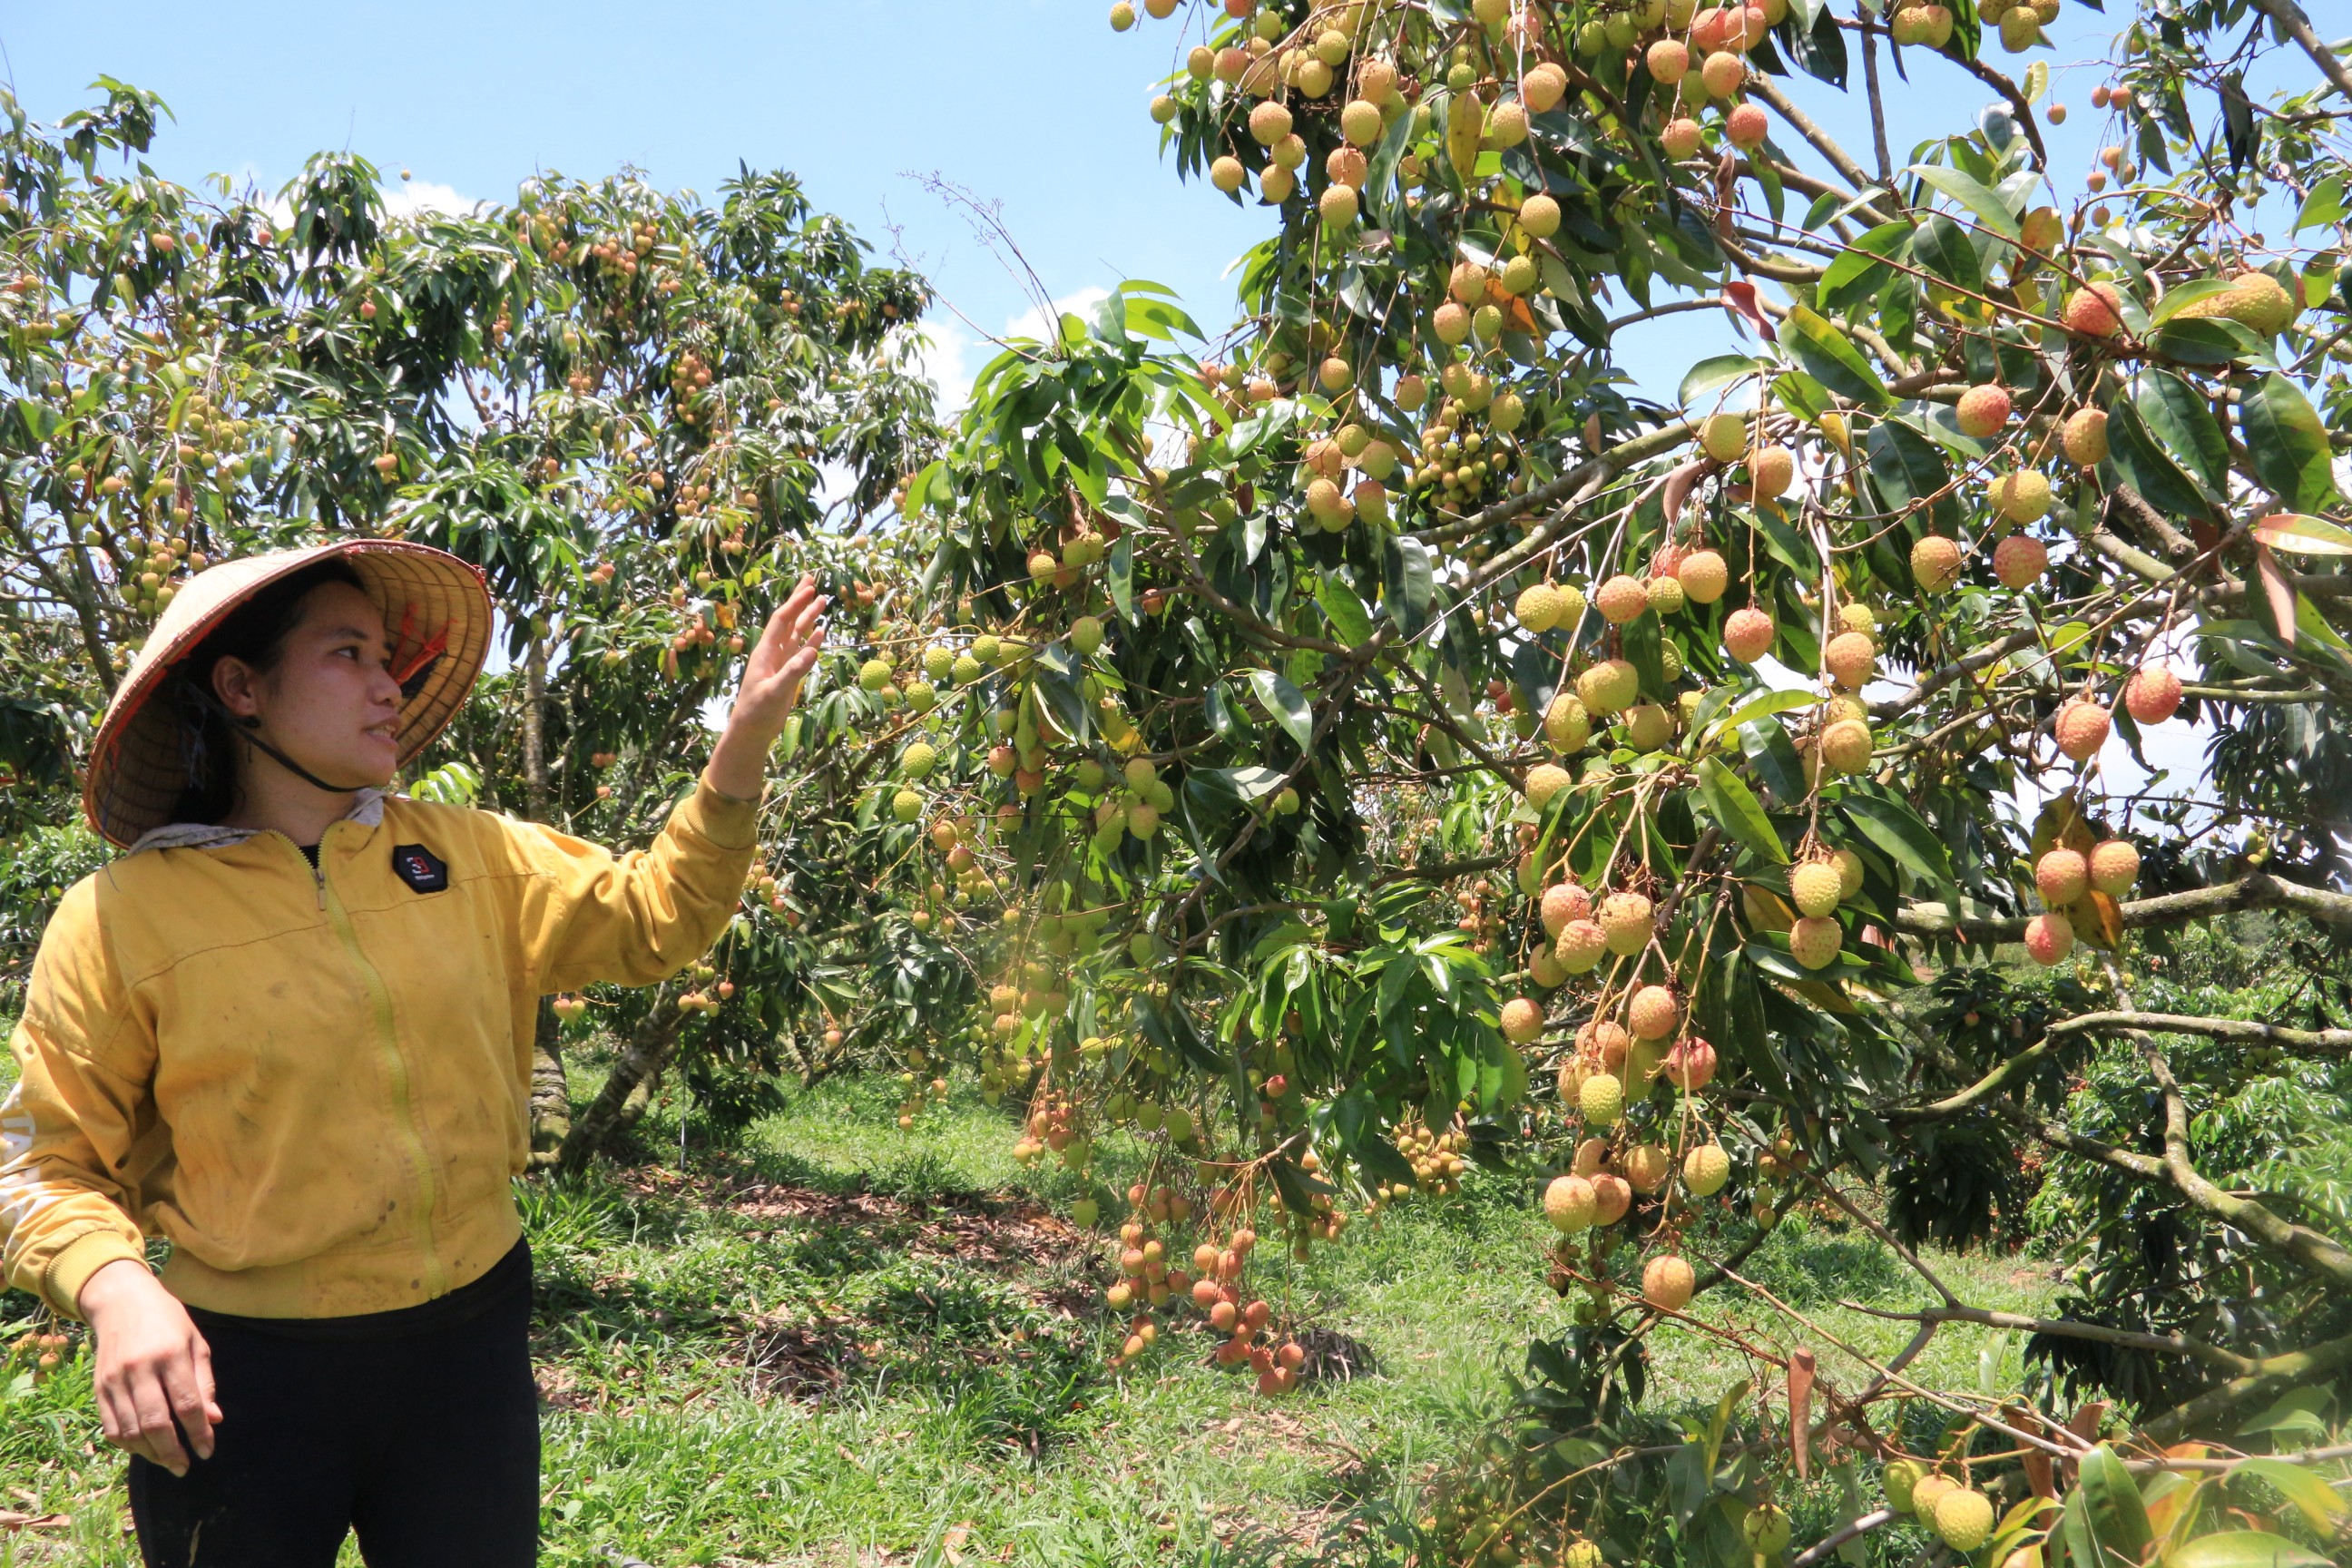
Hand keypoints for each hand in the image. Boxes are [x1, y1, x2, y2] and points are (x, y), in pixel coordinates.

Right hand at [79, 1259, 219, 1476]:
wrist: (121, 1302)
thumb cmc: (167, 1321)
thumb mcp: (195, 1342)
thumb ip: (204, 1382)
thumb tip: (214, 1420)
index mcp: (171, 1355)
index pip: (187, 1404)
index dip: (199, 1432)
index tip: (207, 1451)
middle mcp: (140, 1370)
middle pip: (156, 1423)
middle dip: (173, 1451)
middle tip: (185, 1467)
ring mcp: (115, 1381)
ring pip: (131, 1430)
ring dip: (150, 1453)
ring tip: (168, 1462)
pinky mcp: (99, 1388)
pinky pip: (111, 1426)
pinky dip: (127, 1444)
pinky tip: (144, 1449)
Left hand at [704, 574, 826, 801]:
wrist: (751, 731)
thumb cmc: (757, 712)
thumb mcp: (775, 692)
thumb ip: (793, 671)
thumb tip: (813, 650)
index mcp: (765, 652)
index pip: (781, 621)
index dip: (795, 603)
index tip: (809, 587)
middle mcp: (772, 652)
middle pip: (788, 620)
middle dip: (800, 601)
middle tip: (812, 581)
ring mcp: (780, 662)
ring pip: (796, 633)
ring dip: (808, 617)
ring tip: (821, 601)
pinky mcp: (787, 673)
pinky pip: (801, 650)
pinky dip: (811, 639)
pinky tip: (821, 630)